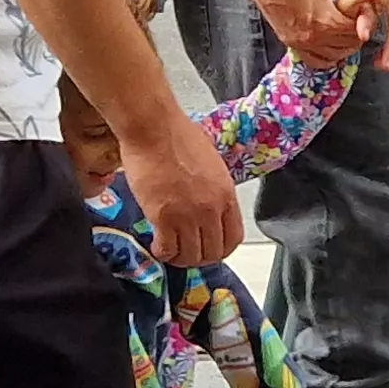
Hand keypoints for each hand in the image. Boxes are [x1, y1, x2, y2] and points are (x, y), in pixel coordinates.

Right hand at [116, 113, 241, 265]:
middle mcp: (211, 209)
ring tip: (171, 250)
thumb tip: (208, 204)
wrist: (154, 129)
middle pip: (212, 252)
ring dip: (180, 257)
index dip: (221, 249)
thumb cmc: (178, 137)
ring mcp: (187, 216)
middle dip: (199, 257)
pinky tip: (157, 245)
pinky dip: (162, 252)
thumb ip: (213, 190)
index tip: (210, 248)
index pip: (233, 238)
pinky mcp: (163, 218)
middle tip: (187, 252)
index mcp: (226, 195)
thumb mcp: (211, 164)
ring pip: (190, 256)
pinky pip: (167, 249)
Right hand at [238, 0, 377, 68]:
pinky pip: (313, 61)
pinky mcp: (290, 43)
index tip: (362, 12)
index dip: (363, 22)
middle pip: (347, 47)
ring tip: (344, 33)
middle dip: (355, 35)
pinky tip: (328, 44)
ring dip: (342, 48)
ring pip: (332, 57)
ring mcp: (301, 42)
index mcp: (326, 19)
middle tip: (356, 22)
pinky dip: (325, 56)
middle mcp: (314, 36)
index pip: (356, 32)